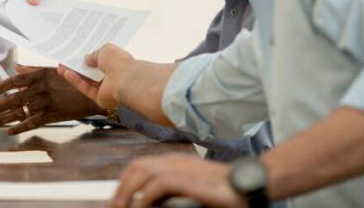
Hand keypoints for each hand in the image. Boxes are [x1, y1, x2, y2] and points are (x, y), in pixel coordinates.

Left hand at [0, 65, 101, 133]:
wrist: (92, 93)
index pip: (15, 80)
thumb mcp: (52, 70)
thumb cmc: (72, 79)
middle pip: (15, 98)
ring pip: (21, 112)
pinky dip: (20, 128)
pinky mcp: (52, 115)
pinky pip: (33, 123)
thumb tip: (15, 68)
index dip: (1, 86)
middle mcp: (41, 89)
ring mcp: (46, 103)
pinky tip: (10, 131)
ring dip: (5, 118)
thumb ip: (32, 69)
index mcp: (40, 75)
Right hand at [57, 44, 135, 110]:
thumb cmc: (120, 63)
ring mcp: (107, 88)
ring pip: (87, 81)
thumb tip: (87, 58)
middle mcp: (114, 76)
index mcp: (119, 63)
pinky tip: (66, 73)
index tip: (80, 52)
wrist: (125, 81)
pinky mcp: (100, 98)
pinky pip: (85, 88)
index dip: (92, 56)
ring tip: (61, 66)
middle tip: (67, 60)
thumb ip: (94, 54)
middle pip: (93, 71)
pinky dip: (76, 81)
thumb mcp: (105, 50)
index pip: (104, 59)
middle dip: (80, 65)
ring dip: (75, 73)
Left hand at [112, 154, 242, 207]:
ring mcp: (181, 168)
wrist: (249, 185)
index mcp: (175, 162)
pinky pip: (157, 185)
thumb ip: (172, 193)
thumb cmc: (224, 191)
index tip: (119, 199)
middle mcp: (174, 161)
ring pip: (141, 173)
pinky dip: (144, 197)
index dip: (125, 182)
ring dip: (127, 192)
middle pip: (136, 167)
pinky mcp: (188, 179)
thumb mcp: (192, 190)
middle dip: (121, 188)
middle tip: (114, 206)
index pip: (140, 166)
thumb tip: (149, 202)